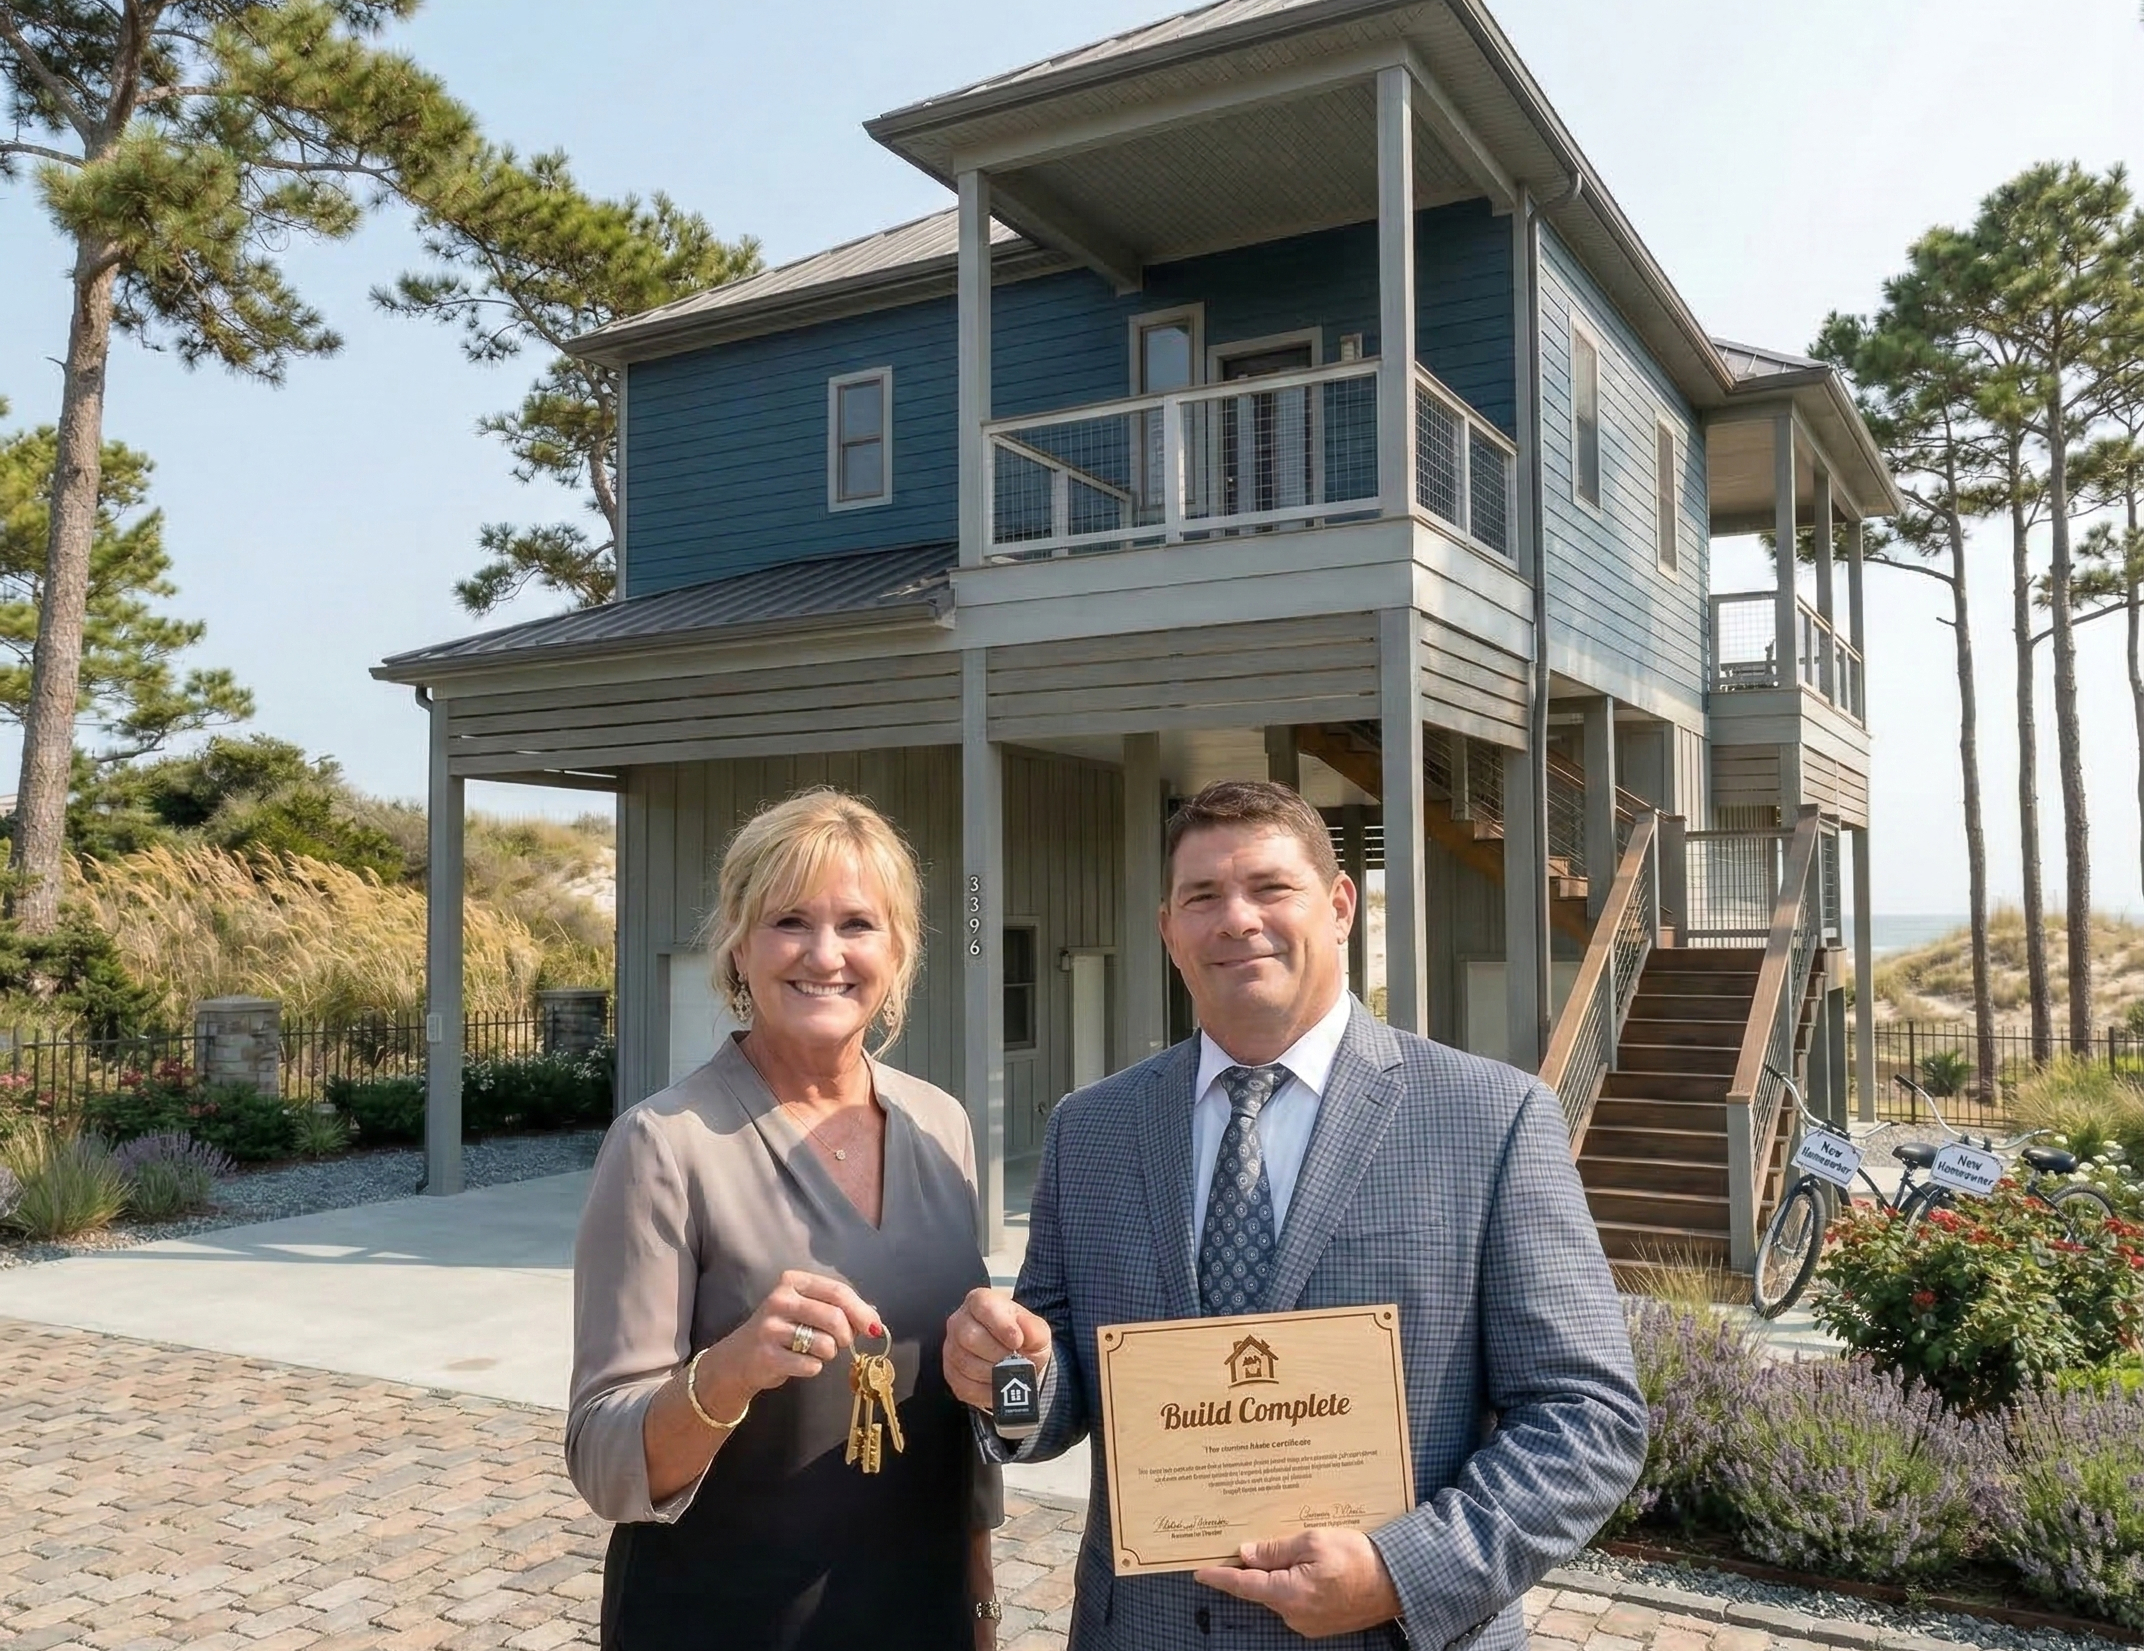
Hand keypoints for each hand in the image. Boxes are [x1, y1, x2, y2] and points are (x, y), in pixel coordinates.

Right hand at [710, 1269, 878, 1397]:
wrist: (739, 1357)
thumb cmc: (783, 1330)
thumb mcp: (806, 1308)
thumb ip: (839, 1308)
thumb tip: (874, 1320)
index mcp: (793, 1281)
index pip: (838, 1291)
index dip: (861, 1311)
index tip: (874, 1328)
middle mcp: (780, 1300)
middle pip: (835, 1318)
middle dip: (846, 1335)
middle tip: (841, 1343)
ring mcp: (771, 1328)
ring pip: (825, 1344)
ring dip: (828, 1353)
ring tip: (812, 1351)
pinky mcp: (768, 1355)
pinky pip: (811, 1365)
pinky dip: (812, 1367)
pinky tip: (797, 1362)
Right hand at [943, 1286, 1051, 1411]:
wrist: (1016, 1361)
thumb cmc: (1022, 1339)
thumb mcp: (1036, 1331)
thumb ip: (1034, 1329)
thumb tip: (1025, 1333)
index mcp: (980, 1302)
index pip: (983, 1306)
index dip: (1001, 1325)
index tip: (1017, 1341)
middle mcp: (960, 1321)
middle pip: (970, 1337)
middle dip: (998, 1353)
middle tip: (1014, 1359)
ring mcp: (951, 1348)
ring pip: (966, 1364)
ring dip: (994, 1373)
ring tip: (1008, 1371)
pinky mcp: (951, 1374)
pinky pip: (965, 1386)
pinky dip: (988, 1390)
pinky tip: (1000, 1384)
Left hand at [1193, 1528, 1402, 1638]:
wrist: (1396, 1583)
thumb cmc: (1358, 1558)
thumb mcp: (1314, 1541)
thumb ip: (1276, 1549)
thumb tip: (1246, 1554)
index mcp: (1289, 1594)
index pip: (1244, 1586)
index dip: (1220, 1577)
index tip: (1199, 1571)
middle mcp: (1294, 1615)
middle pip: (1261, 1588)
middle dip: (1254, 1567)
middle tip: (1250, 1542)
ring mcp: (1307, 1622)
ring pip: (1278, 1593)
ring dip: (1277, 1574)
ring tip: (1291, 1550)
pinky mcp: (1319, 1623)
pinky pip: (1295, 1600)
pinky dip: (1293, 1583)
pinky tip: (1307, 1567)